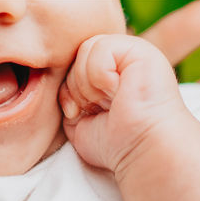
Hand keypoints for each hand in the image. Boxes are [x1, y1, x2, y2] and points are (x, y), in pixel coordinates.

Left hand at [58, 33, 190, 172]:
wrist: (143, 151)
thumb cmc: (116, 142)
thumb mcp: (78, 115)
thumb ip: (67, 90)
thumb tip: (55, 70)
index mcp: (110, 70)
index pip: (70, 61)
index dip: (70, 88)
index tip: (81, 113)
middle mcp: (122, 57)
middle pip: (75, 54)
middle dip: (77, 87)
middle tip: (99, 108)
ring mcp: (132, 51)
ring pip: (85, 50)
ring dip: (89, 85)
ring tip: (110, 102)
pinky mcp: (140, 50)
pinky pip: (99, 49)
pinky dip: (100, 76)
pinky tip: (118, 92)